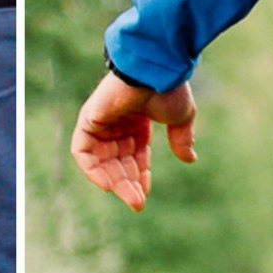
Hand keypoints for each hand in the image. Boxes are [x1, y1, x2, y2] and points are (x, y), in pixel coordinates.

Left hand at [70, 70, 196, 211]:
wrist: (155, 69)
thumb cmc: (169, 87)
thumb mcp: (180, 118)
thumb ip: (181, 138)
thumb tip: (190, 159)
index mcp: (137, 120)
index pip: (134, 155)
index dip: (139, 175)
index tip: (145, 193)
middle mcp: (118, 122)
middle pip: (118, 161)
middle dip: (127, 183)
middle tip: (137, 204)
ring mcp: (102, 121)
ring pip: (102, 160)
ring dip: (114, 181)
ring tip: (131, 199)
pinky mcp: (89, 119)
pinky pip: (82, 151)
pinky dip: (92, 170)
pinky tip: (109, 185)